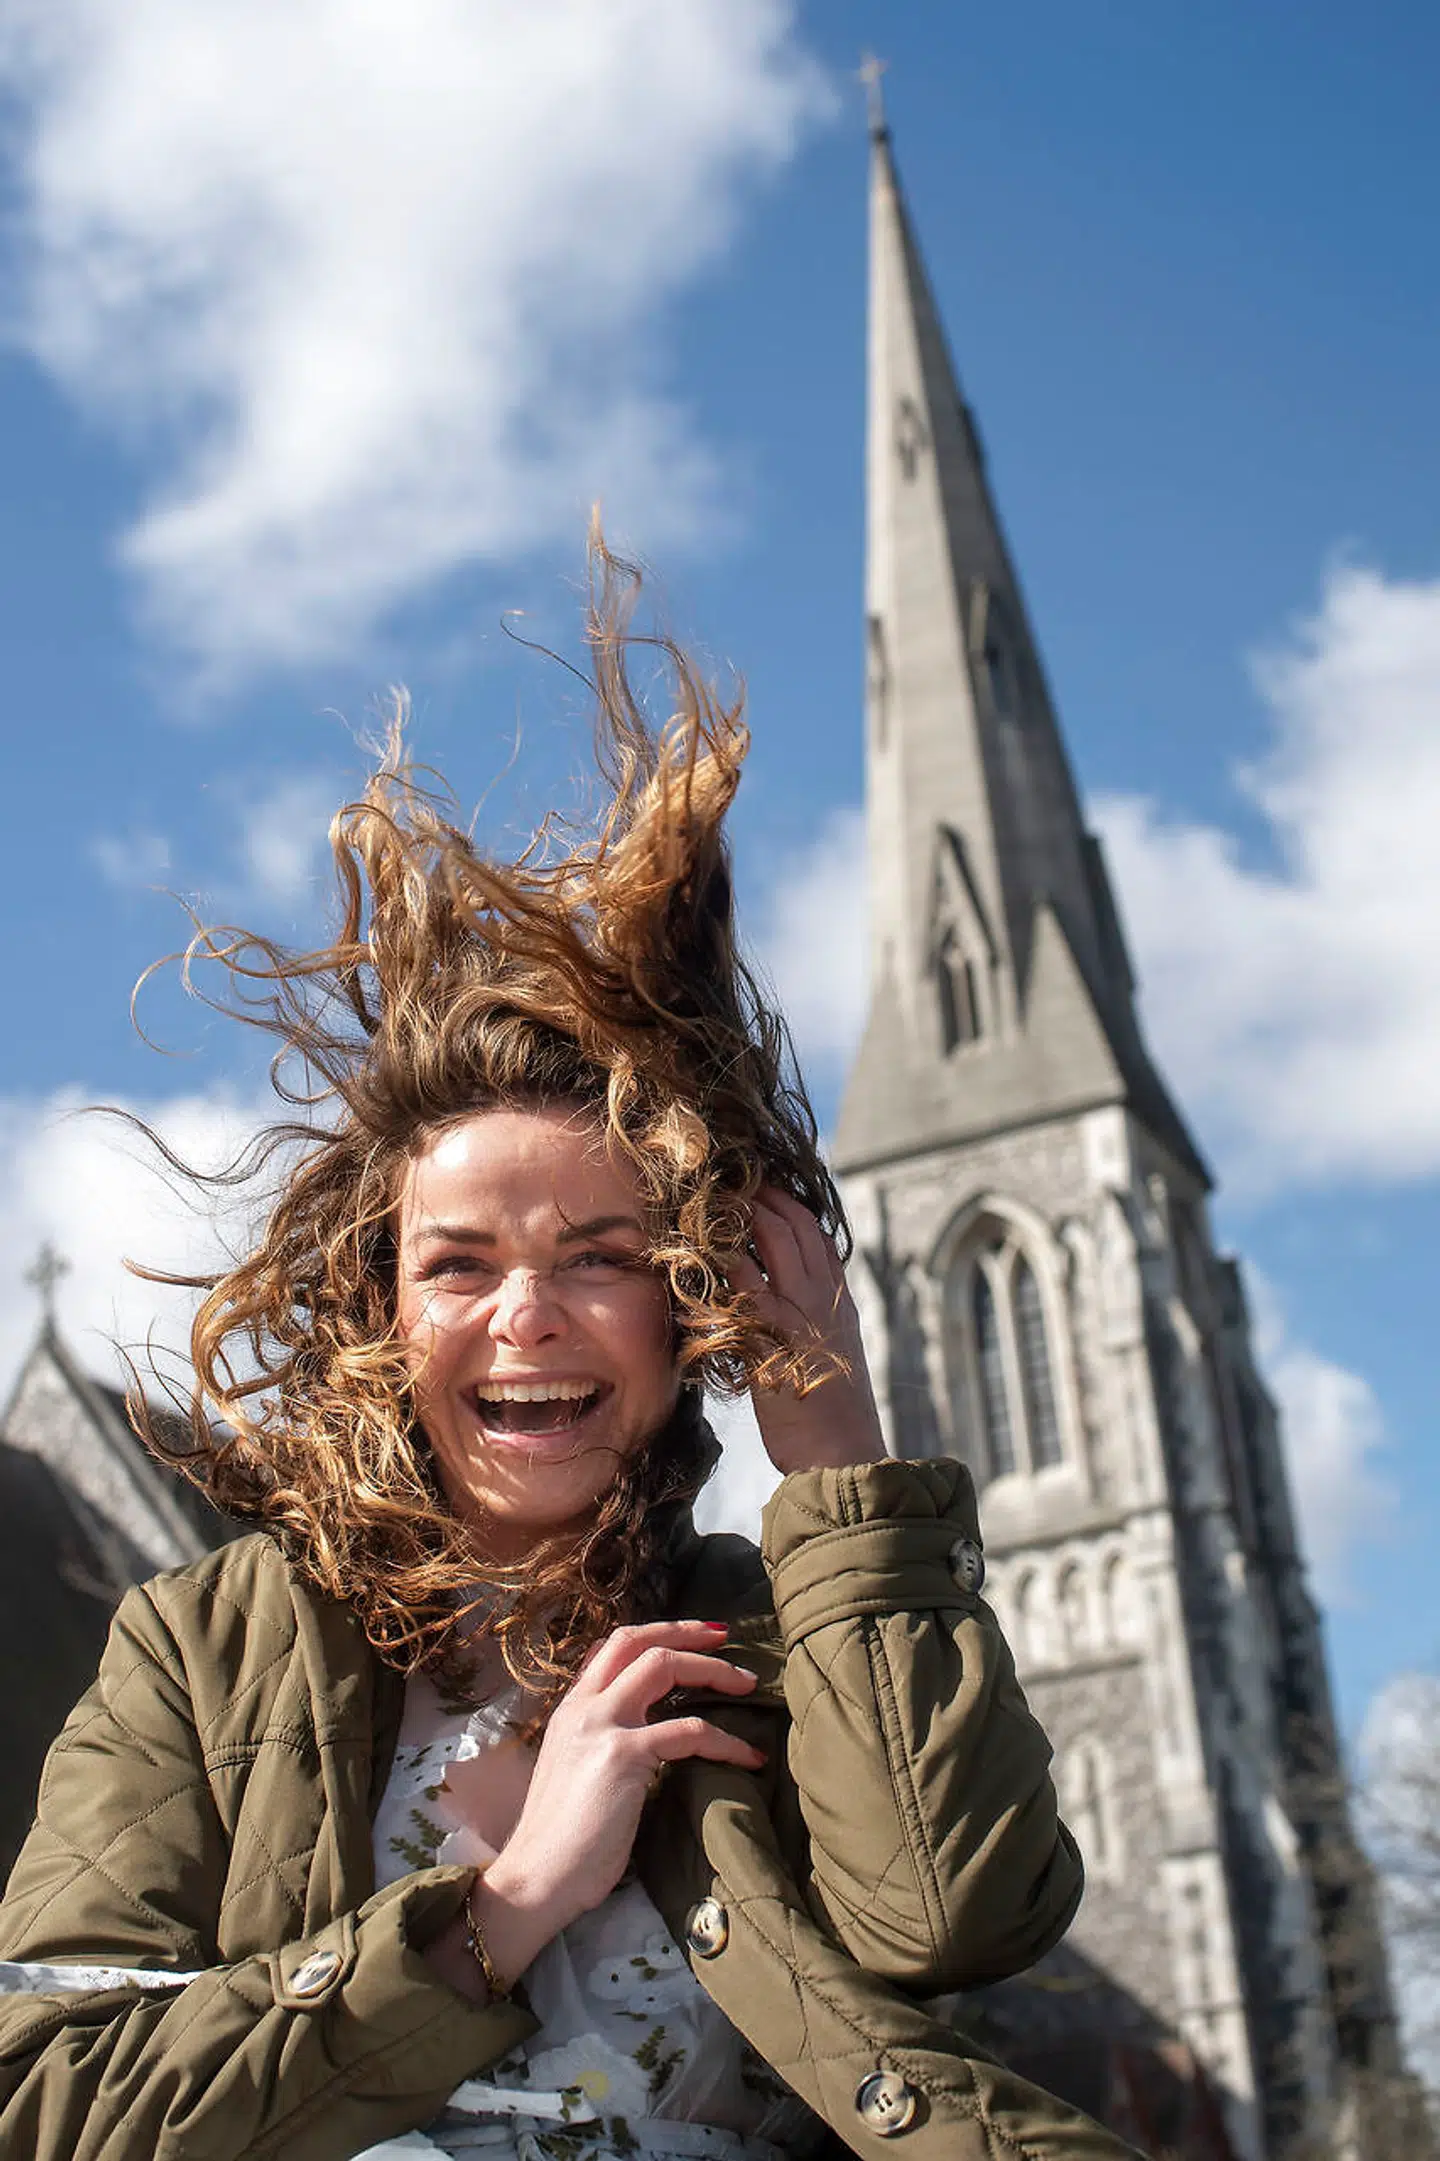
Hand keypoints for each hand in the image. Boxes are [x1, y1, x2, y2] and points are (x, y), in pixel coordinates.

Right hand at [446, 1620, 761, 1995]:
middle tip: (725, 1636)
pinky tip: (749, 1757)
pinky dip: (726, 1740)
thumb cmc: (560, 1842)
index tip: (693, 1637)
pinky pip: (689, 1730)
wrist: (536, 1877)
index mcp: (571, 1710)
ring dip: (713, 1670)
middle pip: (638, 1642)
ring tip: (747, 1684)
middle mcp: (583, 1707)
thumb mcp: (576, 1774)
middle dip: (686, 1632)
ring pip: (663, 1666)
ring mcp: (602, 1725)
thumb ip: (602, 1746)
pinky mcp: (624, 1755)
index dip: (655, 1634)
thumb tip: (647, 1741)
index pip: (611, 1648)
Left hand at [728, 1186, 885, 1474]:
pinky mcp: (772, 1336)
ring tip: (711, 1196)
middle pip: (795, 1222)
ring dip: (742, 1211)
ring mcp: (801, 1313)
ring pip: (775, 1238)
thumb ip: (816, 1322)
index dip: (788, 1202)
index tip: (760, 1185)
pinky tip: (700, 1246)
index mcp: (840, 1301)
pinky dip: (723, 1258)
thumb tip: (789, 1300)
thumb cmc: (832, 1418)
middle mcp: (824, 1298)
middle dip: (760, 1193)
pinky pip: (744, 1282)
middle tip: (727, 1178)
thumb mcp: (835, 1355)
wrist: (843, 1456)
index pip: (817, 1233)